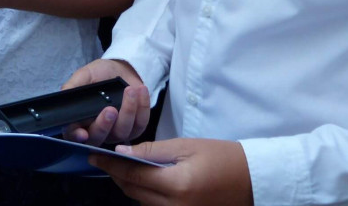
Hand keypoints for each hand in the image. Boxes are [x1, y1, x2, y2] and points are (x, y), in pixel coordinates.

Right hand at [62, 59, 150, 144]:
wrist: (121, 68)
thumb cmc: (99, 74)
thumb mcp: (84, 75)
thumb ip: (73, 87)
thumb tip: (63, 96)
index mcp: (80, 120)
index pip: (74, 134)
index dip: (77, 137)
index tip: (82, 133)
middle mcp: (98, 130)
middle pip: (99, 138)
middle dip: (104, 125)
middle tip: (110, 109)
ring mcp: (117, 132)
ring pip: (122, 132)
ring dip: (127, 111)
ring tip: (130, 90)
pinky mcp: (135, 128)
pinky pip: (140, 124)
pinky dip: (142, 107)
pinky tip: (140, 91)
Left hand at [89, 138, 252, 205]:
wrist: (254, 180)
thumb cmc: (222, 158)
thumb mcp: (186, 147)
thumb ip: (152, 151)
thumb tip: (122, 152)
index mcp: (176, 186)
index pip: (132, 174)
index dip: (110, 165)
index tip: (93, 156)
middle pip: (133, 191)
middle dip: (117, 175)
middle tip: (104, 159)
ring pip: (142, 202)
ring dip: (130, 185)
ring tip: (123, 167)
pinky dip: (145, 195)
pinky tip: (145, 180)